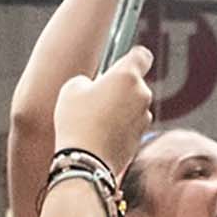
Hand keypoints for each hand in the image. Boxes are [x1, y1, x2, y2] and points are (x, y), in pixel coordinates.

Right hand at [52, 47, 154, 171]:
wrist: (86, 160)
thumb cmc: (76, 121)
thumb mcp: (72, 88)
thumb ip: (89, 80)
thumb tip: (95, 86)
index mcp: (127, 76)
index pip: (142, 56)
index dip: (132, 58)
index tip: (121, 63)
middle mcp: (141, 94)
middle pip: (135, 83)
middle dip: (119, 87)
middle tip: (97, 97)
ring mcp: (144, 116)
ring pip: (133, 104)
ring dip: (120, 107)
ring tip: (96, 118)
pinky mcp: (142, 136)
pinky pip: (132, 123)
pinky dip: (121, 125)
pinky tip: (102, 132)